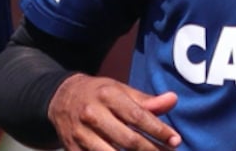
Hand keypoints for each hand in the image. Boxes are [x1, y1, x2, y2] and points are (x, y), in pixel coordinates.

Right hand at [47, 73, 180, 150]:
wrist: (60, 98)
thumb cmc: (98, 94)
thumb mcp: (120, 90)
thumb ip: (146, 100)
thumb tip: (173, 100)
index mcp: (106, 95)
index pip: (138, 116)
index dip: (159, 130)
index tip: (175, 140)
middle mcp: (92, 113)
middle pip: (128, 140)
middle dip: (152, 150)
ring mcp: (81, 133)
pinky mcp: (73, 148)